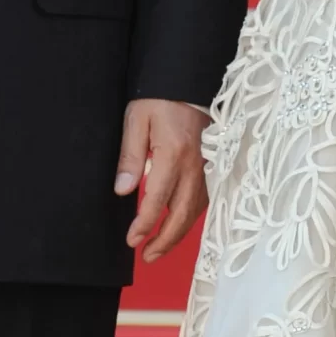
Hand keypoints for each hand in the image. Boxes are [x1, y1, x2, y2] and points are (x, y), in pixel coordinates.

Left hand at [115, 99, 208, 260]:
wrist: (190, 80)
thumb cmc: (160, 98)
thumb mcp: (136, 121)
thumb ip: (130, 157)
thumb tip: (123, 191)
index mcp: (173, 155)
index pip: (157, 201)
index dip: (144, 225)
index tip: (131, 240)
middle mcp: (194, 166)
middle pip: (182, 214)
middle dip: (164, 240)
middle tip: (147, 256)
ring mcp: (207, 166)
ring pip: (196, 210)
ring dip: (179, 233)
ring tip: (160, 247)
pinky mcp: (212, 164)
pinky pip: (204, 199)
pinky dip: (191, 217)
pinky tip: (180, 224)